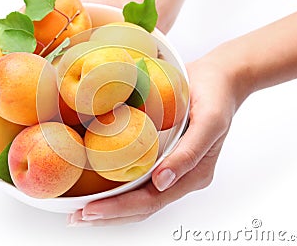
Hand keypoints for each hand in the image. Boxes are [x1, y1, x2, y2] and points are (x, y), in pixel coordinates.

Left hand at [67, 54, 244, 225]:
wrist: (220, 78)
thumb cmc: (216, 96)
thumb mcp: (209, 121)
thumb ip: (189, 153)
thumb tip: (161, 182)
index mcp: (194, 174)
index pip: (152, 200)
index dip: (120, 209)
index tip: (91, 211)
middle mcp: (180, 176)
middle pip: (142, 206)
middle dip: (108, 215)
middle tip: (76, 217)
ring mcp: (171, 168)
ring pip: (138, 197)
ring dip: (110, 207)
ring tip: (80, 213)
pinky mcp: (162, 156)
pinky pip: (138, 177)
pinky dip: (117, 187)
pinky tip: (97, 189)